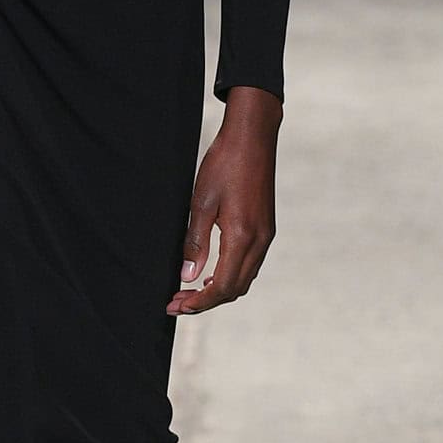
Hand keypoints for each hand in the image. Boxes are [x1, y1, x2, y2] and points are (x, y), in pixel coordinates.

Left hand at [168, 86, 281, 315]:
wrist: (253, 137)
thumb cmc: (225, 164)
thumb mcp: (201, 202)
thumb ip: (195, 242)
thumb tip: (188, 276)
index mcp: (243, 236)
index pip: (222, 286)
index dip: (199, 302)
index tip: (176, 305)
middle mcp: (260, 241)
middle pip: (235, 289)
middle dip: (206, 302)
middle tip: (177, 303)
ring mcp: (266, 235)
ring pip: (244, 279)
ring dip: (219, 291)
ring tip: (190, 292)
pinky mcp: (266, 228)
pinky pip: (250, 265)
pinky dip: (231, 276)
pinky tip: (212, 273)